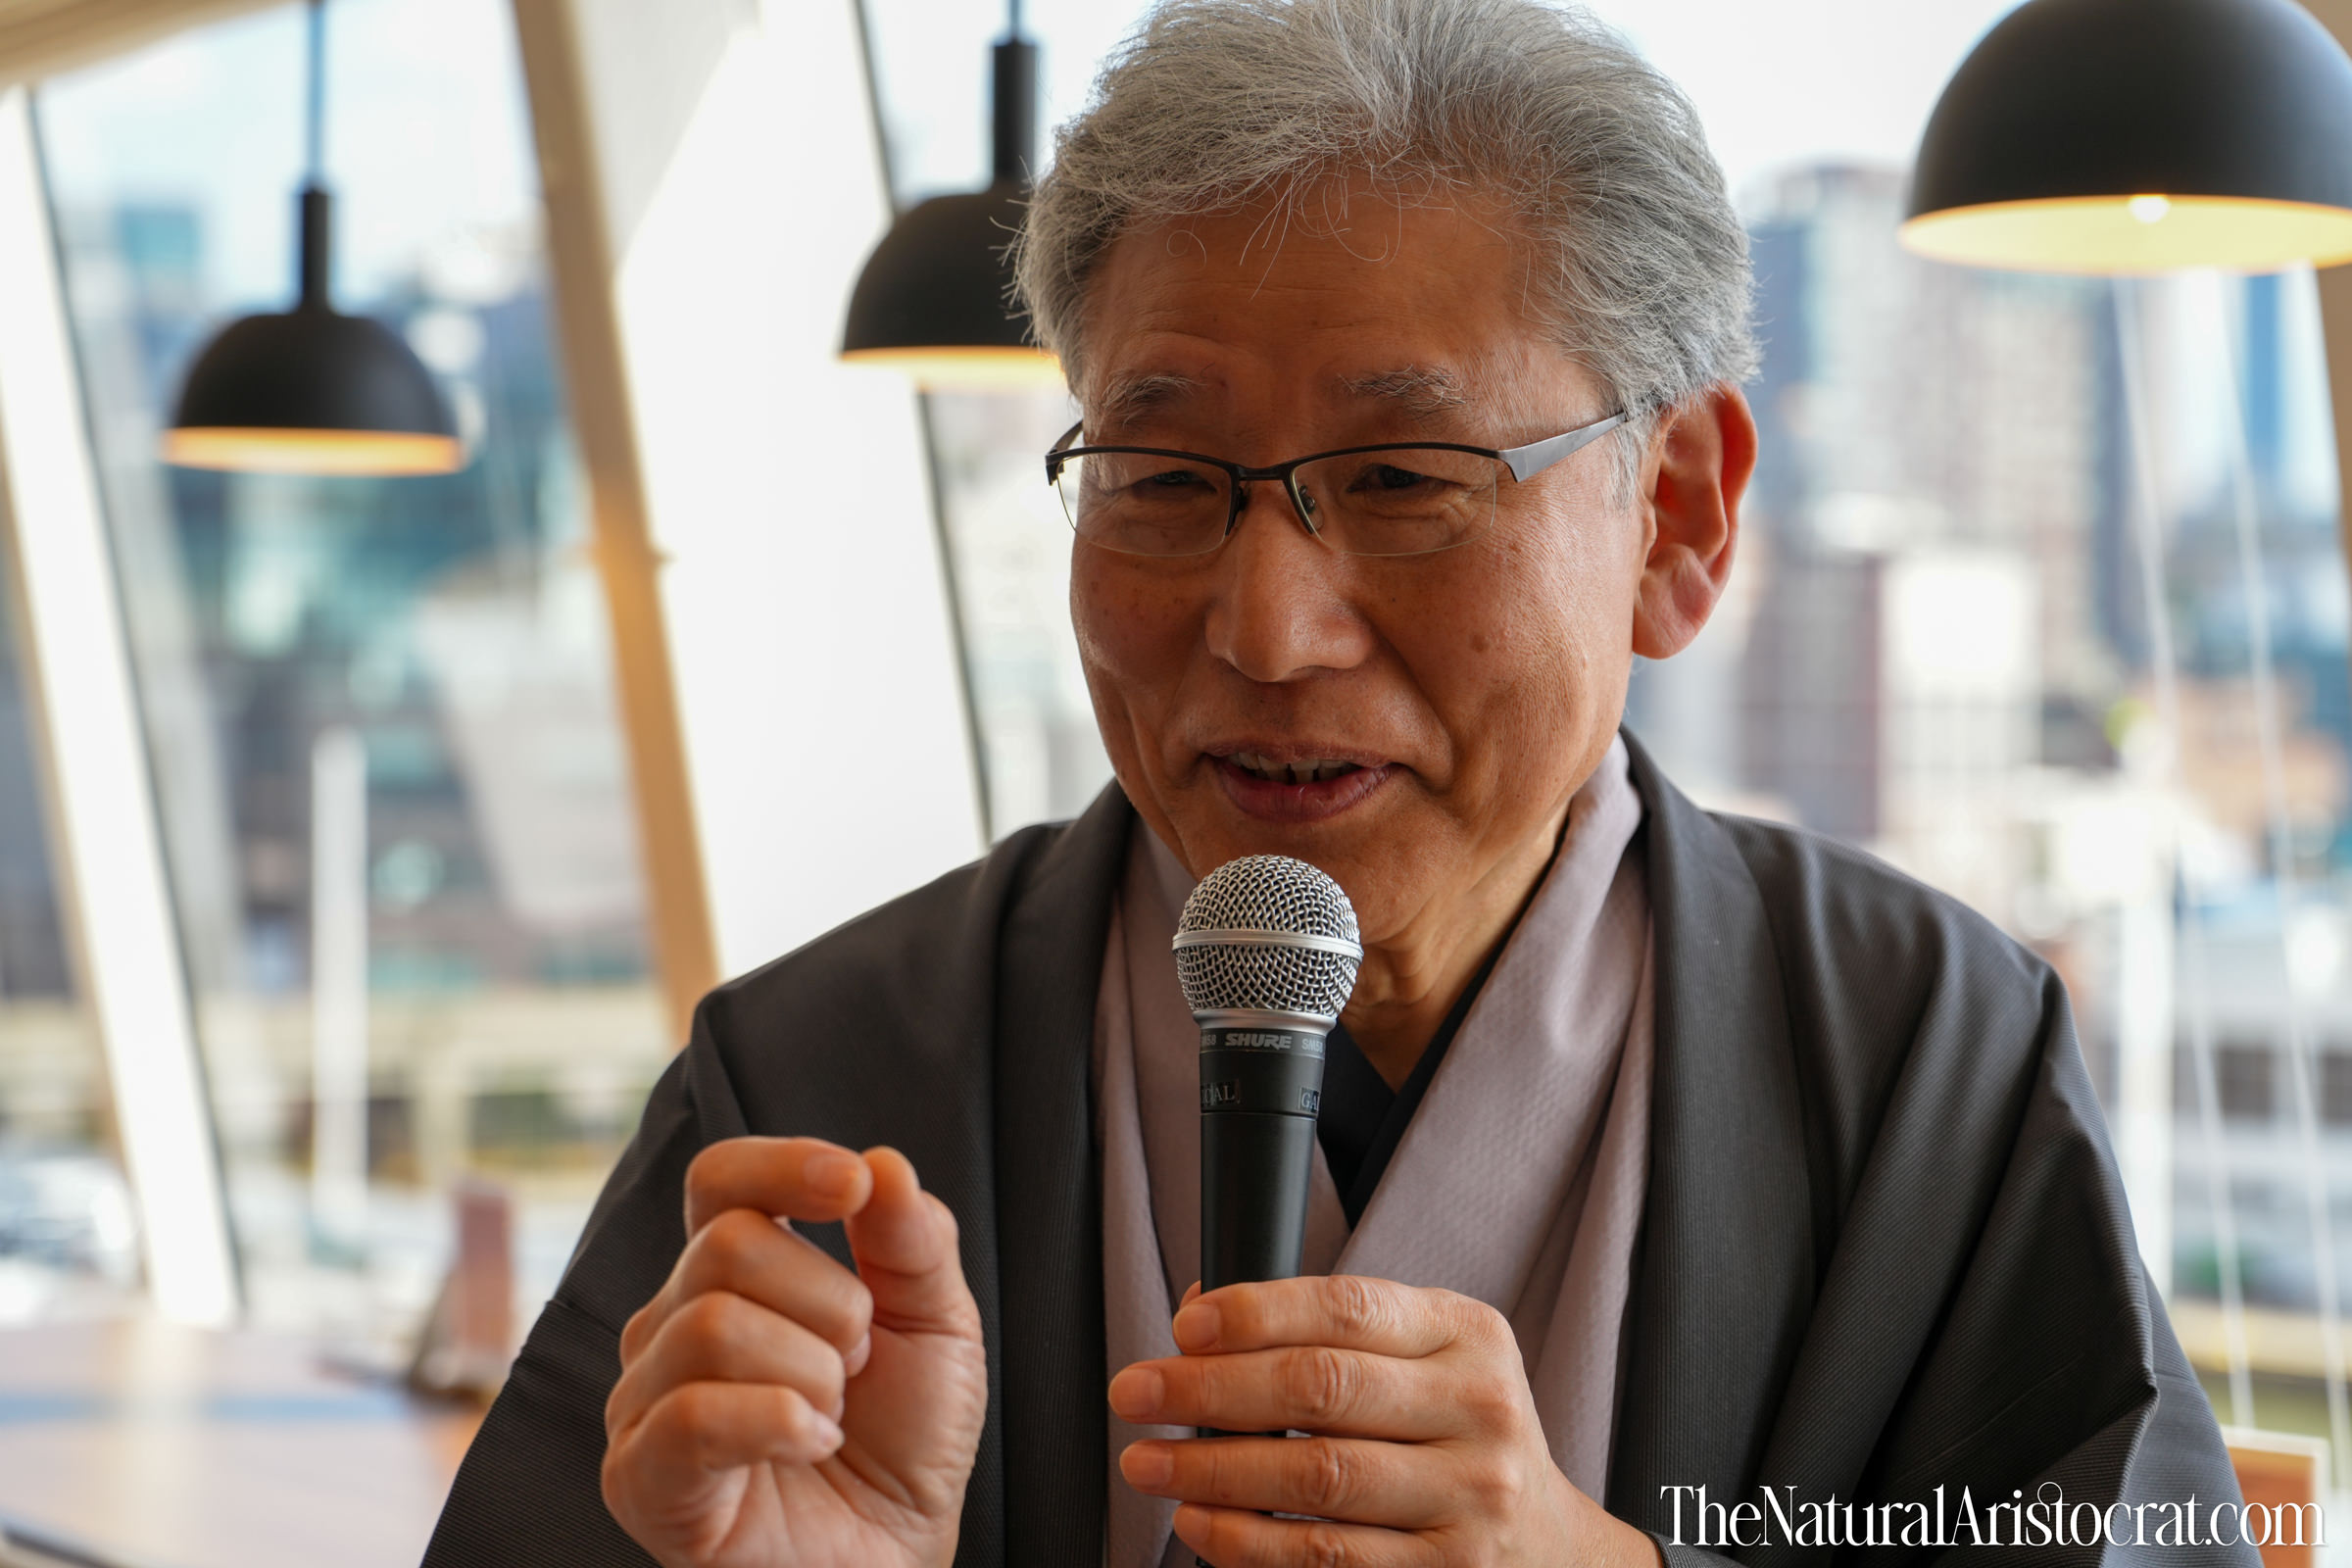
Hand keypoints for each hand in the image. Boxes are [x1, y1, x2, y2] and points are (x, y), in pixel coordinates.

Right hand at [602, 1137, 987, 1567]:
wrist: (896, 1556)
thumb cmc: (903, 1443)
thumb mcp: (936, 1325)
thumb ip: (915, 1242)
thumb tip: (884, 1165)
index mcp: (735, 1273)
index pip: (719, 1180)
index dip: (780, 1166)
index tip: (850, 1186)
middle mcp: (673, 1323)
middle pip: (726, 1245)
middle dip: (829, 1302)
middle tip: (857, 1363)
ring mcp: (646, 1402)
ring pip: (713, 1326)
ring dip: (811, 1373)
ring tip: (832, 1417)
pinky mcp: (641, 1479)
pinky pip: (691, 1417)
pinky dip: (777, 1424)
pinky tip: (813, 1445)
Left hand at [1106, 1275, 1661, 1567]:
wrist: (1549, 1548)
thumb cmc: (1456, 1433)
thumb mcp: (1426, 1357)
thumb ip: (1330, 1331)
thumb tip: (1200, 1317)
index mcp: (1467, 1334)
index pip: (1346, 1308)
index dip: (1255, 1314)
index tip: (1183, 1328)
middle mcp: (1478, 1410)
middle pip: (1320, 1391)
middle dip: (1208, 1390)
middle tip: (1135, 1393)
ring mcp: (1469, 1500)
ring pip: (1315, 1481)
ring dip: (1211, 1471)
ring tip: (1148, 1463)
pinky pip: (1325, 1557)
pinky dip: (1246, 1542)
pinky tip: (1200, 1522)